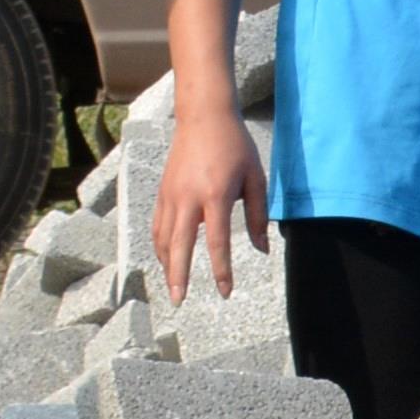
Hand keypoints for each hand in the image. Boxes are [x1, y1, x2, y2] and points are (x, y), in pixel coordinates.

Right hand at [151, 107, 268, 305]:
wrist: (204, 117)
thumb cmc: (235, 146)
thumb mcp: (255, 178)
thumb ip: (257, 215)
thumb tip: (262, 249)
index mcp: (215, 195)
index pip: (217, 242)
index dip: (221, 270)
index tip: (225, 291)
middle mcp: (188, 198)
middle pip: (179, 246)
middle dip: (178, 277)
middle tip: (178, 301)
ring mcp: (170, 194)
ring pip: (163, 238)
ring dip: (167, 265)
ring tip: (174, 287)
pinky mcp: (162, 191)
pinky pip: (158, 225)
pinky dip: (161, 246)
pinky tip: (167, 259)